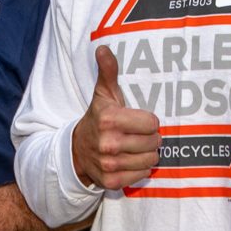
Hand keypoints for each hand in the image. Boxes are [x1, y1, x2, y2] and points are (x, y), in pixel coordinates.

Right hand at [71, 45, 159, 189]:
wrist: (76, 150)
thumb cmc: (98, 119)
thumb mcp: (103, 95)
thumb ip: (108, 71)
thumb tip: (103, 48)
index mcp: (109, 120)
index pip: (152, 123)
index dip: (149, 122)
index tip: (139, 121)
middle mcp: (108, 144)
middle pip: (154, 142)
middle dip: (150, 138)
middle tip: (139, 135)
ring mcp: (109, 164)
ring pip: (150, 160)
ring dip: (147, 154)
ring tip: (136, 148)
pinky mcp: (111, 181)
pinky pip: (141, 175)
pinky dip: (139, 169)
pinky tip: (130, 161)